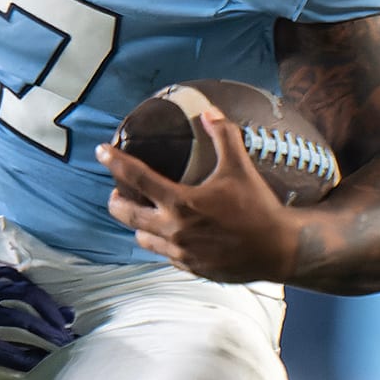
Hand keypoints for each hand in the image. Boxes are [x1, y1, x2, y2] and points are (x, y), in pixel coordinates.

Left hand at [98, 112, 300, 283]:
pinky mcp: (190, 268)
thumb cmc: (258, 207)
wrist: (278, 250)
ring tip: (145, 212)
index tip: (101, 151)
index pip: (136, 179)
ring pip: (141, 237)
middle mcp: (174, 230)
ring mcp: (180, 253)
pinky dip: (161, 242)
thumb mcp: (240, 168)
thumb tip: (208, 110)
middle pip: (126, 214)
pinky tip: (170, 233)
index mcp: (181, 203)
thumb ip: (223, 136)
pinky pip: (164, 254)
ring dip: (138, 224)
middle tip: (118, 191)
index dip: (115, 163)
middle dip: (117, 201)